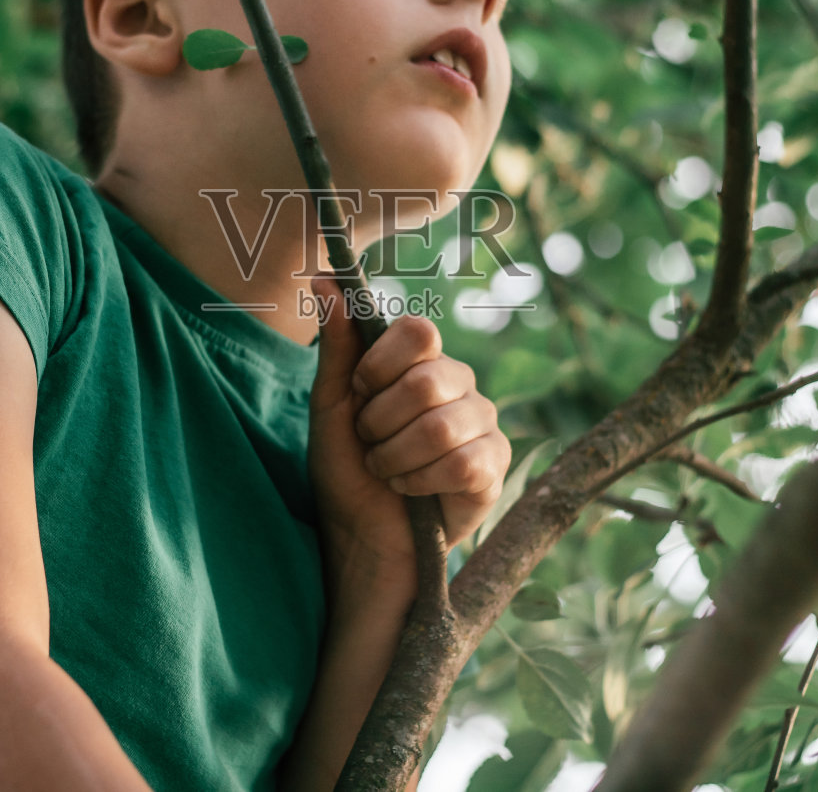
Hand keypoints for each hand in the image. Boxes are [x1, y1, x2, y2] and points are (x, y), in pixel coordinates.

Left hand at [306, 276, 510, 596]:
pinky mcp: (494, 468)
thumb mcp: (331, 406)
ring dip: (395, 458)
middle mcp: (460, 386)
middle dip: (380, 422)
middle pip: (427, 380)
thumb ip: (337, 345)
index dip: (381, 364)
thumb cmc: (346, 470)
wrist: (361, 537)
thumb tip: (323, 280)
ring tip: (387, 471)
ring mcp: (483, 425)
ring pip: (441, 426)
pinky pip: (462, 463)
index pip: (419, 330)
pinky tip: (412, 490)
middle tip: (371, 443)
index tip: (360, 393)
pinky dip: (420, 482)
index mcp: (422, 362)